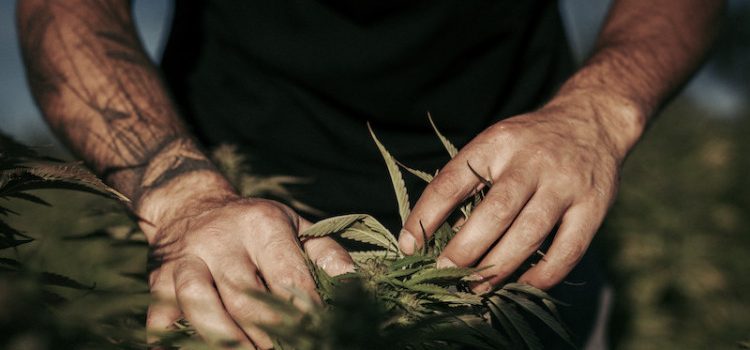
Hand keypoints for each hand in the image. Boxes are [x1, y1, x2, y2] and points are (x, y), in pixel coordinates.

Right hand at [142, 182, 352, 348]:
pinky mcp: (158, 279)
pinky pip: (160, 315)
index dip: (305, 312)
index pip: (287, 276)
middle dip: (268, 334)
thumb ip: (325, 252)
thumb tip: (351, 280)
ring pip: (200, 302)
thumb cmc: (255, 224)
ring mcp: (185, 259)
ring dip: (224, 338)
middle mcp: (222, 239)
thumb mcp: (294, 225)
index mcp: (262, 225)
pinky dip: (170, 340)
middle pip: (245, 295)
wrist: (190, 204)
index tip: (319, 335)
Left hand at [400, 100, 629, 292]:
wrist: (592, 121)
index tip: (408, 245)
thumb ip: (469, 182)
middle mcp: (531, 161)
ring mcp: (565, 184)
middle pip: (494, 212)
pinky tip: (521, 285)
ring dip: (498, 267)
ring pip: (528, 233)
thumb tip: (434, 235)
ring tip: (475, 287)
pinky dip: (542, 274)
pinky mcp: (594, 206)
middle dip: (464, 250)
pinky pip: (567, 250)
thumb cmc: (528, 144)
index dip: (426, 215)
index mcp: (496, 143)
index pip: (453, 181)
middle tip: (442, 274)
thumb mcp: (495, 146)